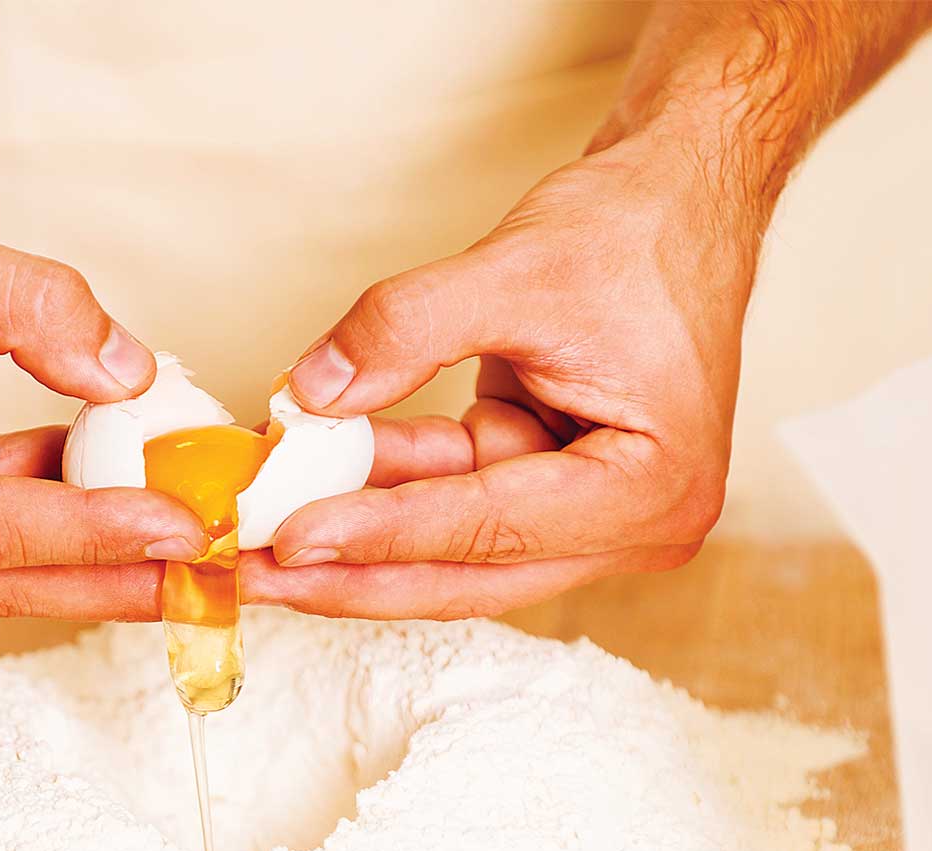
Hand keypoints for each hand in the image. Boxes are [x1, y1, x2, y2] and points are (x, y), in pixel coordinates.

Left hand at [244, 131, 759, 619]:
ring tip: (257, 530)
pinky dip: (385, 488)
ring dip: (358, 531)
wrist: (680, 198)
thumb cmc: (633, 231)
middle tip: (251, 570)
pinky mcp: (553, 496)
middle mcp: (635, 526)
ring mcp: (595, 519)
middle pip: (467, 571)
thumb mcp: (513, 268)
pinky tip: (309, 477)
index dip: (380, 534)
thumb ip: (405, 331)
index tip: (287, 539)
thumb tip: (309, 397)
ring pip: (452, 549)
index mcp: (652, 488)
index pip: (488, 529)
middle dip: (353, 568)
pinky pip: (452, 505)